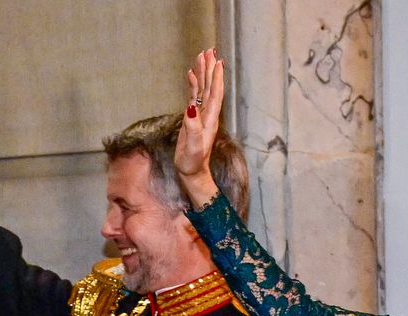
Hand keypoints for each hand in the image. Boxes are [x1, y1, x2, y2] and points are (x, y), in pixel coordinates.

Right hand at [175, 47, 224, 207]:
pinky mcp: (193, 119)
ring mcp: (200, 116)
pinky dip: (193, 84)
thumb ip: (193, 127)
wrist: (191, 171)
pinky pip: (194, 96)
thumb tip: (190, 106)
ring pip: (203, 89)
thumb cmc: (192, 162)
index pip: (215, 94)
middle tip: (209, 50)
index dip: (216, 78)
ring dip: (203, 73)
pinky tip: (190, 73)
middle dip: (210, 69)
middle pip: (210, 87)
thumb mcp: (193, 146)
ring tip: (201, 56)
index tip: (216, 61)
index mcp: (209, 119)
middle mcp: (207, 115)